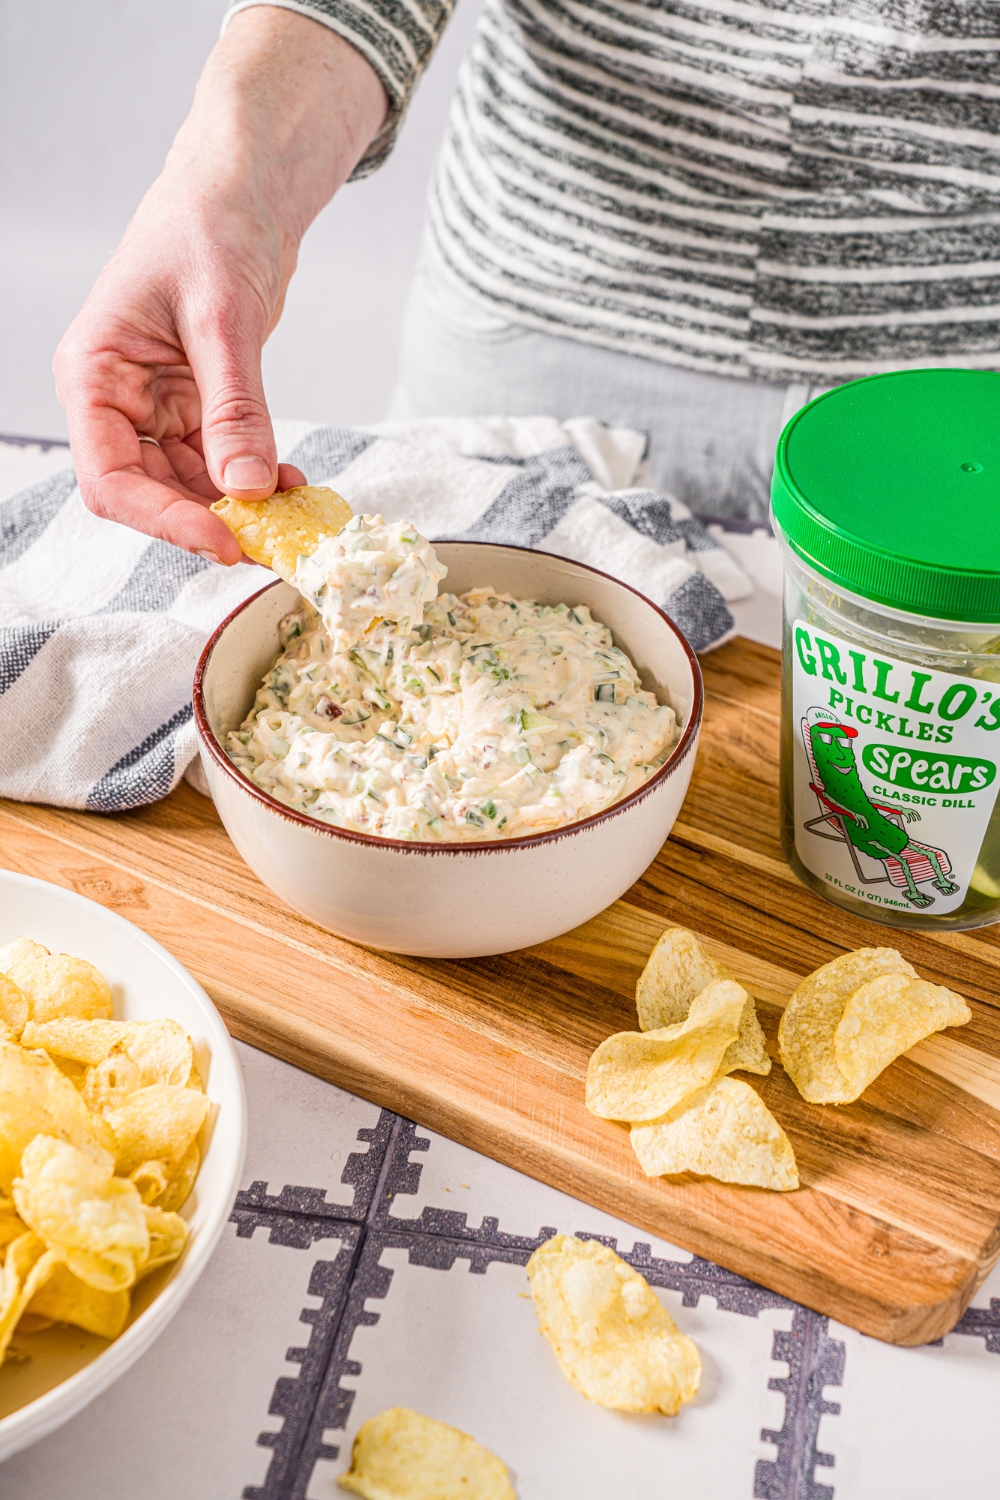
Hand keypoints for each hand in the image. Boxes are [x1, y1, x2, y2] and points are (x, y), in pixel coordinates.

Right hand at [54, 7, 386, 564]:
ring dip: (236, 506)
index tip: (223, 541)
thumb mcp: (224, 319)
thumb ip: (235, 408)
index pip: (110, 476)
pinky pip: (218, 463)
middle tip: (270, 542)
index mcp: (94, 375)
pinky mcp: (194, 409)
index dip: (163, 519)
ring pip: (187, 487)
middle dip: (207, 520)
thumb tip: (248, 488)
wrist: (240, 190)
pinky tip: (289, 484)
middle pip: (148, 493)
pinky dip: (252, 479)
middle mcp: (116, 400)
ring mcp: (155, 408)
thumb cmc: (211, 226)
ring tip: (290, 513)